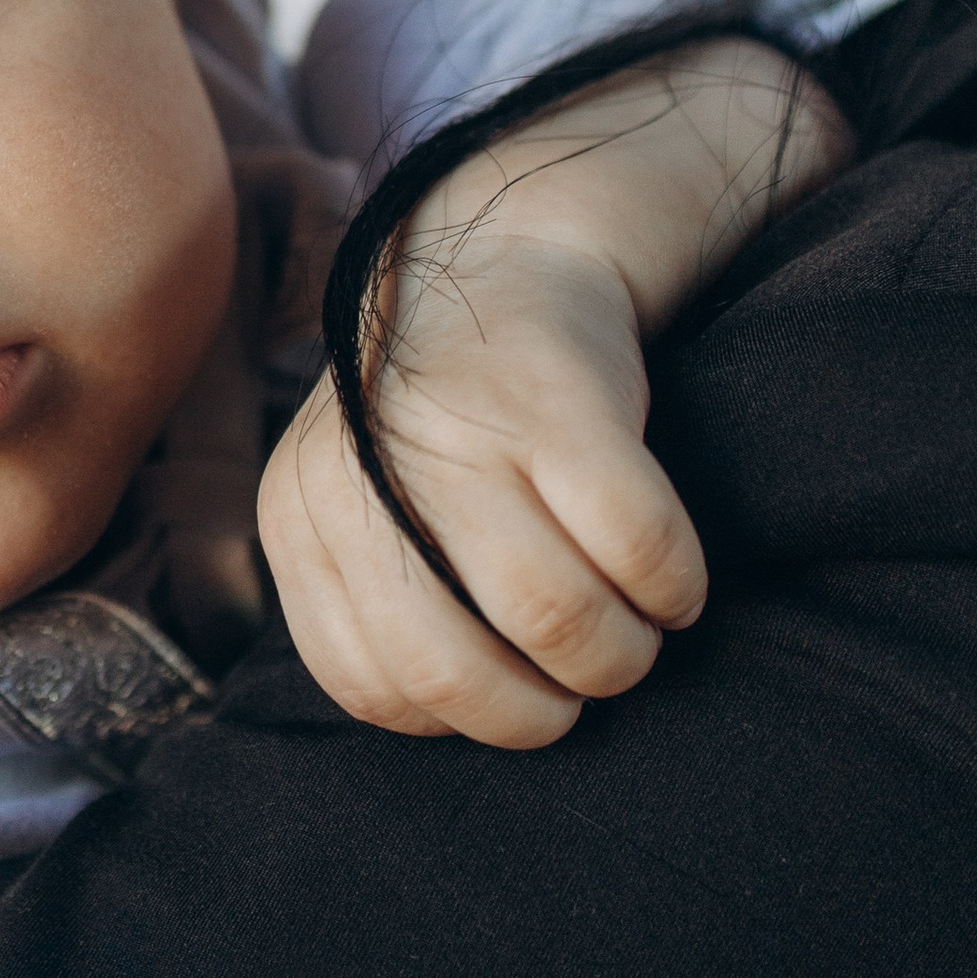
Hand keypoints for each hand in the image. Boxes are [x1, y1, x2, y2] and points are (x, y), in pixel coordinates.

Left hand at [264, 44, 849, 743]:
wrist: (510, 254)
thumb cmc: (446, 423)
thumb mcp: (367, 503)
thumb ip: (373, 605)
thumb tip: (437, 723)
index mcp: (301, 513)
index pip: (370, 685)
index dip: (462, 716)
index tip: (515, 686)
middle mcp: (365, 469)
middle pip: (454, 670)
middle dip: (544, 711)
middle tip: (586, 681)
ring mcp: (462, 427)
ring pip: (553, 617)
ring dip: (618, 655)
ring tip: (637, 630)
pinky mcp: (562, 396)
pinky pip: (640, 547)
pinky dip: (674, 587)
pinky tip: (674, 576)